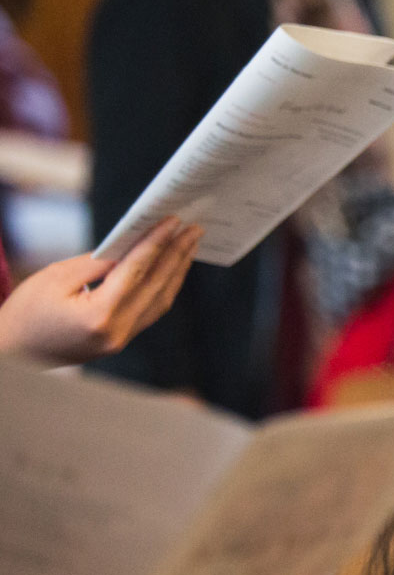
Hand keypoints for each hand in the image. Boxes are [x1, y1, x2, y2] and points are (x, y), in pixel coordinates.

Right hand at [0, 218, 201, 365]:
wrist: (12, 352)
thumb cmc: (26, 311)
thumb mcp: (55, 277)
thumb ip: (97, 262)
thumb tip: (132, 246)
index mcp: (99, 316)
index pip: (137, 272)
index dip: (158, 243)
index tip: (175, 221)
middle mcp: (118, 332)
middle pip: (157, 286)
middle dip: (177, 254)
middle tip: (195, 228)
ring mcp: (122, 340)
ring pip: (161, 301)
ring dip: (177, 271)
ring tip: (189, 244)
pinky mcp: (121, 341)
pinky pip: (152, 311)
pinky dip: (164, 287)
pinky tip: (172, 269)